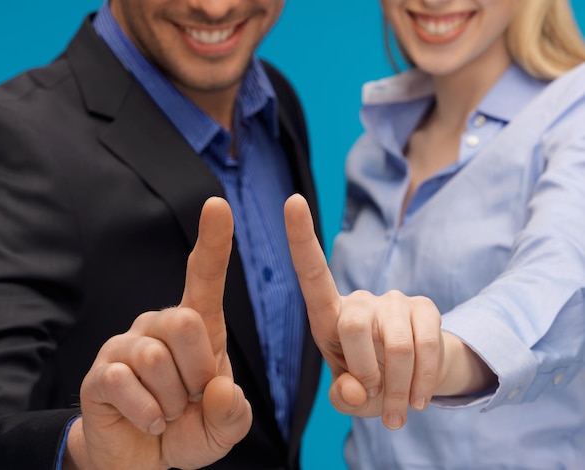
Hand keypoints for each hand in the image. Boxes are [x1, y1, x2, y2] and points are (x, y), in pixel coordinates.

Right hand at [65, 197, 251, 469]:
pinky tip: (147, 419)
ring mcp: (126, 345)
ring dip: (172, 402)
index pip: (204, 277)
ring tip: (167, 410)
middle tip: (191, 397)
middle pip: (186, 321)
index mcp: (197, 327)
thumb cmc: (187, 429)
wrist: (142, 456)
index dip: (213, 241)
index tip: (218, 204)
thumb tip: (220, 389)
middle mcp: (158, 325)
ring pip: (157, 359)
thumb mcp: (224, 427)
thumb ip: (234, 413)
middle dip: (197, 372)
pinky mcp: (100, 372)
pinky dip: (147, 414)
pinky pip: (125, 383)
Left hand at [284, 194, 443, 429]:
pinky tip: (420, 400)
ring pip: (396, 345)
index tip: (292, 200)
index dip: (301, 237)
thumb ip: (344, 397)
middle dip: (367, 374)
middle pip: (353, 325)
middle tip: (378, 407)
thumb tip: (355, 388)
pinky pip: (427, 346)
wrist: (412, 380)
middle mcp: (359, 300)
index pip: (312, 273)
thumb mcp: (349, 396)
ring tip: (398, 412)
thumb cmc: (370, 383)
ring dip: (399, 390)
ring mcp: (393, 300)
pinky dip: (425, 382)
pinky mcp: (425, 307)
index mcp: (328, 316)